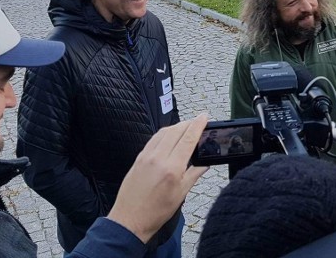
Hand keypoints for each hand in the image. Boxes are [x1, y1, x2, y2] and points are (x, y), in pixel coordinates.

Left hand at [107, 113, 208, 242]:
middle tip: (198, 120)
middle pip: (176, 130)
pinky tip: (169, 136)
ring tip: (186, 126)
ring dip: (176, 126)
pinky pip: (153, 139)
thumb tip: (205, 163)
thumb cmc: (155, 212)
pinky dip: (164, 133)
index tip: (204, 116)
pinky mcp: (139, 158)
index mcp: (172, 168)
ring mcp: (146, 156)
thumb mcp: (181, 194)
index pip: (188, 138)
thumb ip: (194, 174)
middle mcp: (158, 158)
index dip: (198, 125)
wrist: (129, 220)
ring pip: (164, 132)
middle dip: (189, 122)